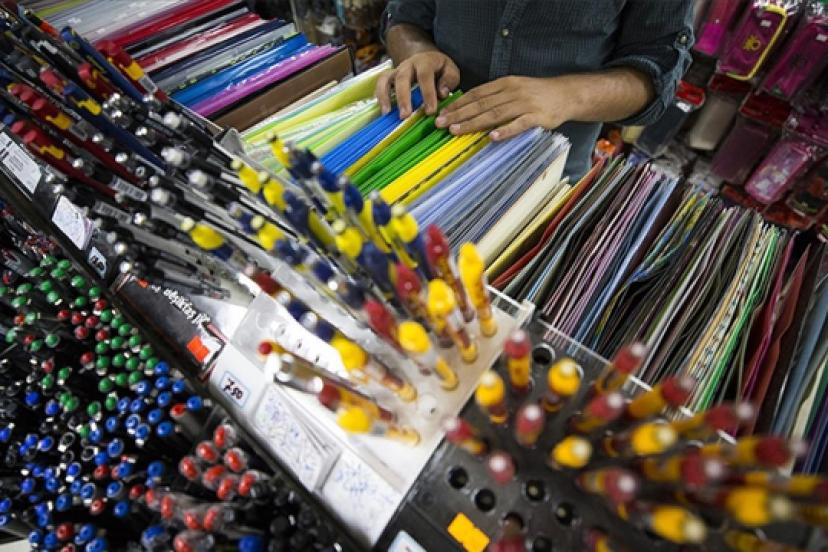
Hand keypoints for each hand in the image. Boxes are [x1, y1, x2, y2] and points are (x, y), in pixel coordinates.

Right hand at [375, 51, 459, 117]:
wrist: (427, 59)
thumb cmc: (440, 69)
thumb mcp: (450, 71)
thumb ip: (449, 80)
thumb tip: (442, 93)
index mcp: (425, 62)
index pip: (425, 76)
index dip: (427, 93)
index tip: (430, 111)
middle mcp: (408, 64)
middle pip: (402, 78)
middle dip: (403, 97)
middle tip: (405, 116)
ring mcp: (396, 70)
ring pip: (386, 79)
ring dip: (385, 96)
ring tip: (387, 113)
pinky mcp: (389, 78)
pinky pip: (380, 84)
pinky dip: (379, 97)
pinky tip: (383, 111)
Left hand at [436, 76, 574, 140]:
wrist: (566, 94)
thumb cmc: (536, 94)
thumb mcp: (514, 89)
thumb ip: (495, 97)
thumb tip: (470, 108)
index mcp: (505, 84)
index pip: (476, 94)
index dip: (458, 104)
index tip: (442, 113)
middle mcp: (512, 92)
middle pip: (480, 104)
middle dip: (458, 115)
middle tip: (440, 124)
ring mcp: (524, 104)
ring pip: (494, 114)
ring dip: (473, 123)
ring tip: (456, 131)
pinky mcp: (536, 117)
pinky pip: (518, 124)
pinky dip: (504, 131)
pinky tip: (491, 137)